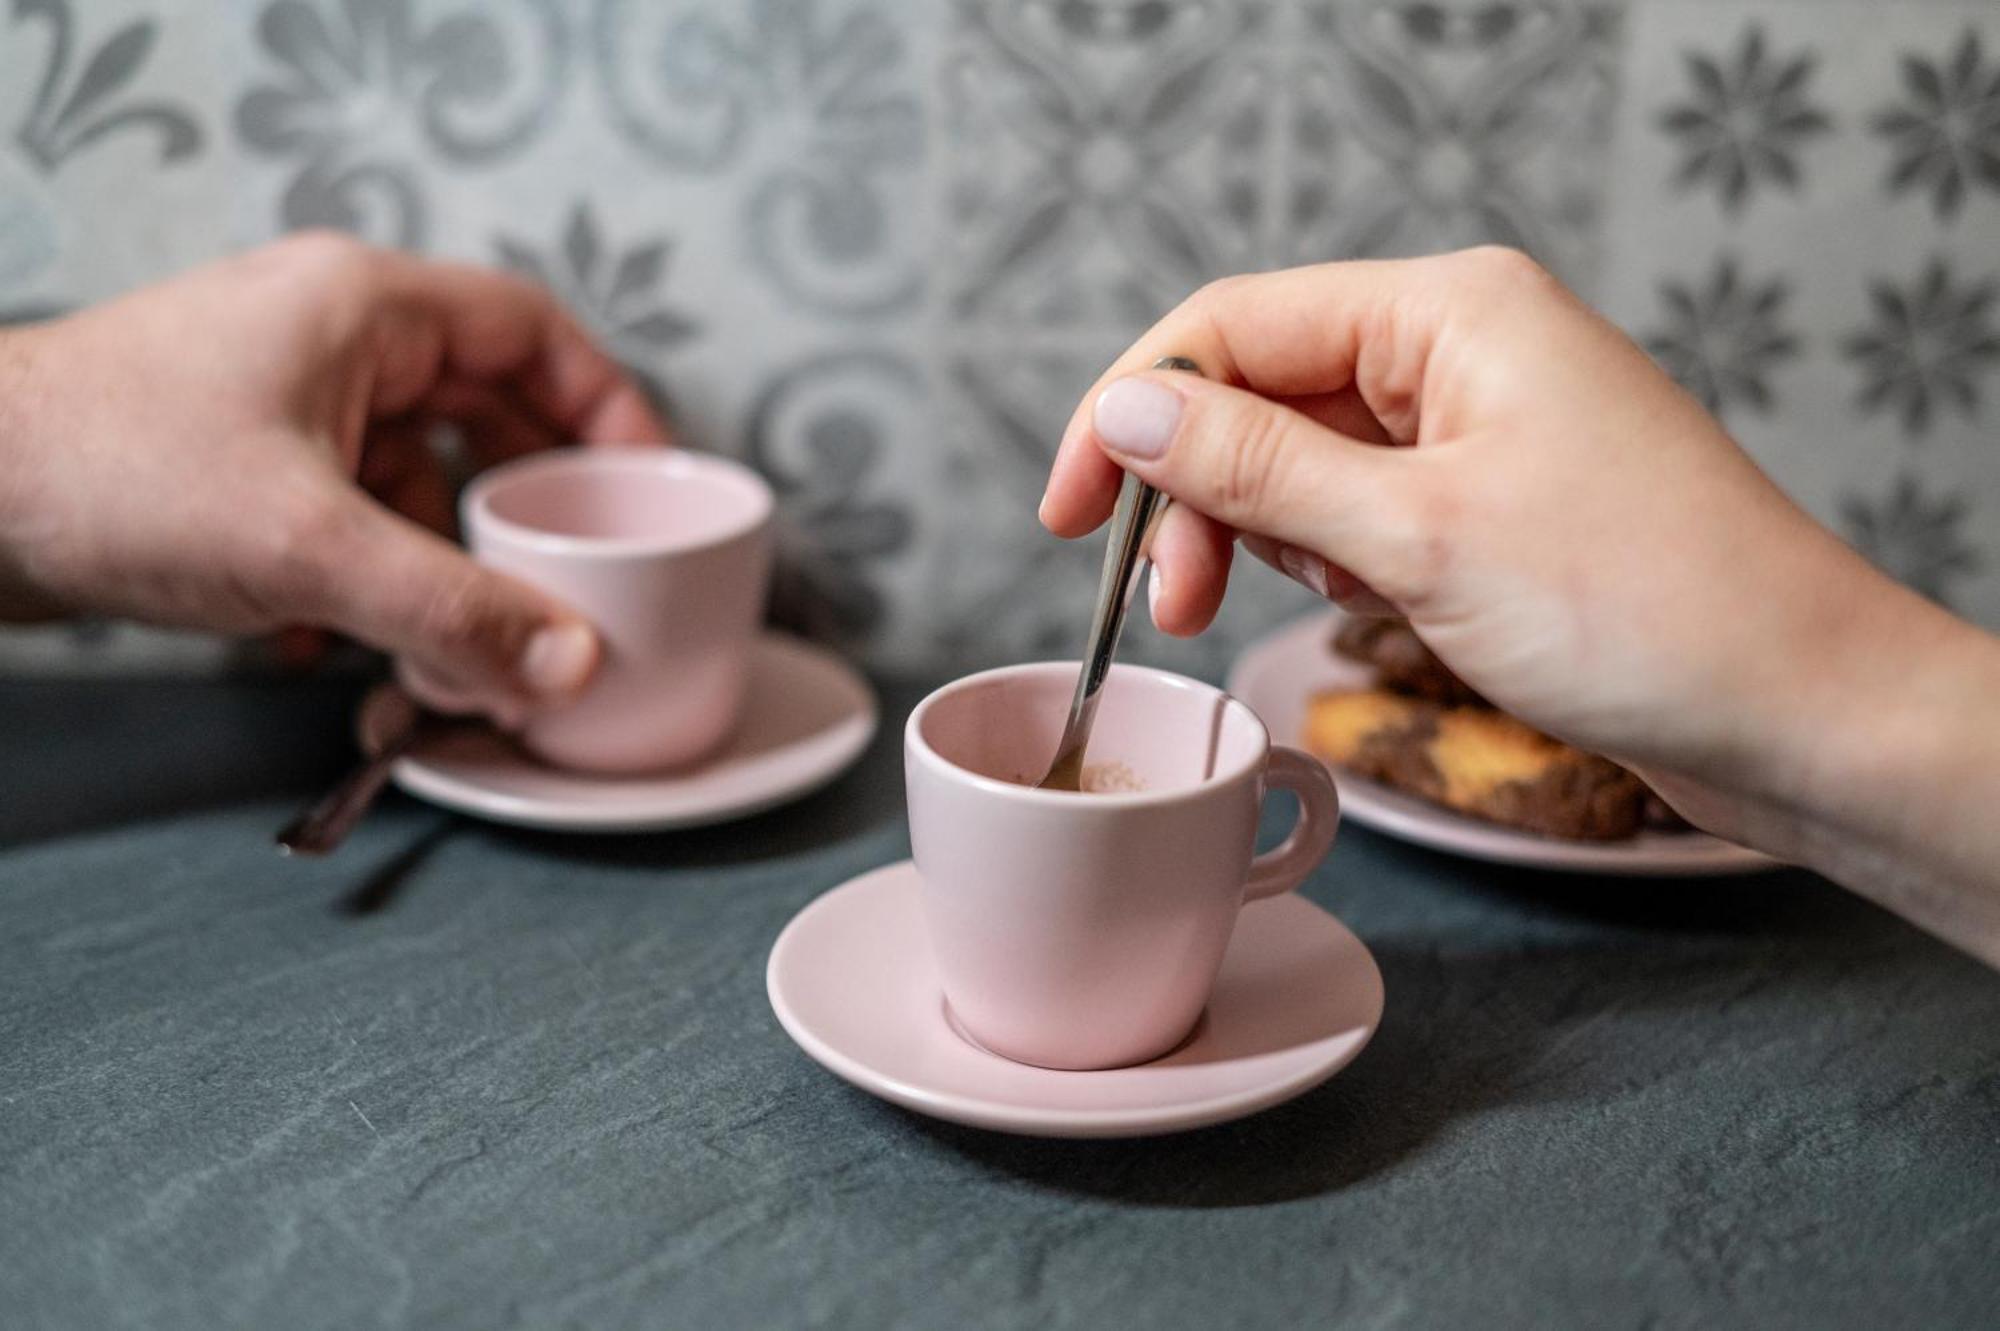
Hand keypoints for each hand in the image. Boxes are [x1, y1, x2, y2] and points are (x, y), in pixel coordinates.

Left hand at [0, 232, 667, 719]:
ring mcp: (285, 401)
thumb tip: (570, 663)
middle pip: (483, 416)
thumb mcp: (310, 549)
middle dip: (521, 516)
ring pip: (414, 481)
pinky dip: (366, 584)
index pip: (532, 333)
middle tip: (566, 582)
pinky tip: (336, 647)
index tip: (647, 483)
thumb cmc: (108, 470)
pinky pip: (349, 518)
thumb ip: (454, 609)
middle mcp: (333, 340)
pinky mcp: (242, 464)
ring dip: (437, 568)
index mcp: (366, 309)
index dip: (607, 408)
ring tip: (443, 648)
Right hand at [1042, 248, 1999, 958]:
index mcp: (1448, 310)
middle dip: (1196, 495)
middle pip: (1259, 394)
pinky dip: (1330, 561)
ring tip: (1278, 609)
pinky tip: (1361, 609)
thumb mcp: (1416, 534)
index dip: (1130, 412)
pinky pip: (1361, 511)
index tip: (1068, 513)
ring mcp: (1478, 428)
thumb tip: (1123, 411)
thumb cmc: (1647, 610)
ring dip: (1258, 535)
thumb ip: (1254, 466)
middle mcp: (1460, 350)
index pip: (1232, 326)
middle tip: (1168, 600)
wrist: (1800, 714)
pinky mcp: (1491, 503)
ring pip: (1303, 461)